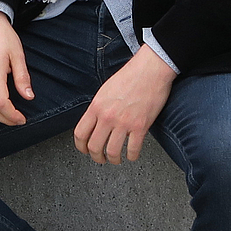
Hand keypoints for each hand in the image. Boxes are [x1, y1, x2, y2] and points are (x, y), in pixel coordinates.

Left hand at [73, 46, 174, 164]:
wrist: (150, 70)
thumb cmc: (130, 76)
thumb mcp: (105, 91)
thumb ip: (98, 108)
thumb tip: (94, 123)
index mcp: (96, 106)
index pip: (80, 134)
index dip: (81, 147)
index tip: (85, 151)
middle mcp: (107, 116)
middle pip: (94, 147)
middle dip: (97, 157)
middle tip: (101, 159)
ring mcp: (123, 122)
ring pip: (112, 152)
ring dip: (113, 160)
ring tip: (116, 159)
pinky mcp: (140, 126)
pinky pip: (132, 150)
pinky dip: (132, 156)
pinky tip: (132, 154)